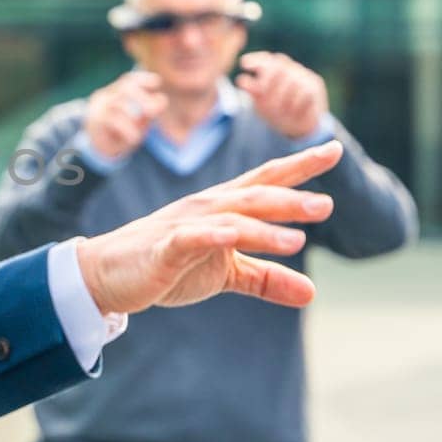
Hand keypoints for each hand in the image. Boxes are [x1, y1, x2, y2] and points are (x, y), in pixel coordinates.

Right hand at [75, 141, 341, 314]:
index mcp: (223, 208)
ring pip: (229, 220)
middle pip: (254, 196)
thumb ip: (266, 278)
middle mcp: (207, 208)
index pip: (266, 181)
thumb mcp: (224, 273)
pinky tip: (231, 238)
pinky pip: (190, 239)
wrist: (107, 274)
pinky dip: (211, 236)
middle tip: (327, 205)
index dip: (300, 165)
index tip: (334, 148)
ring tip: (297, 239)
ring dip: (263, 228)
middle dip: (290, 198)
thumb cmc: (167, 266)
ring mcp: (185, 225)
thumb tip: (312, 292)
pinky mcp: (164, 247)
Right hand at [84, 71, 166, 156]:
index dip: (143, 79)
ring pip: (119, 104)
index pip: (130, 80)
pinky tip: (134, 138)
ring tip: (140, 135)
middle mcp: (106, 95)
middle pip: (125, 88)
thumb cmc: (120, 133)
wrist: (96, 149)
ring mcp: (99, 106)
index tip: (157, 82)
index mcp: (116, 92)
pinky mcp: (95, 120)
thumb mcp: (138, 122)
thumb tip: (163, 99)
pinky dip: (126, 128)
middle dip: (142, 97)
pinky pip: (112, 119)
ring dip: (133, 118)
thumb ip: (150, 111)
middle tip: (154, 111)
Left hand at [235, 52, 328, 139]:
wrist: (299, 126)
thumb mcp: (261, 104)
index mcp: (274, 70)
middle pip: (278, 67)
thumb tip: (241, 80)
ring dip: (282, 97)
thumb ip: (253, 92)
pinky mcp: (315, 86)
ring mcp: (303, 76)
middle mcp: (289, 69)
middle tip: (262, 94)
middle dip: (268, 81)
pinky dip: (296, 104)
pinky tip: (292, 111)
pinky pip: (305, 93)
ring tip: (278, 110)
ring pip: (291, 81)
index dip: (255, 59)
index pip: (265, 59)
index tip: (244, 64)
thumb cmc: (276, 111)